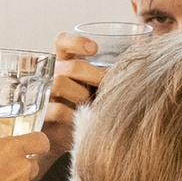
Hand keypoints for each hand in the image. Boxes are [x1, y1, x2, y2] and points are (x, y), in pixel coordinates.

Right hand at [41, 33, 101, 158]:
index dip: (77, 41)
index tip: (95, 49)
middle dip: (93, 74)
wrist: (64, 139)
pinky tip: (82, 119)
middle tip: (107, 86)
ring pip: (60, 83)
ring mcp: (43, 92)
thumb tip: (141, 54)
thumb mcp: (94, 88)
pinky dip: (73, 115)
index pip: (63, 41)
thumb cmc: (84, 108)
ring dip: (82, 95)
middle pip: (70, 66)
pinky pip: (57, 109)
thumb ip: (108, 73)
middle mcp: (51, 74)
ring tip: (92, 106)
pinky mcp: (41, 113)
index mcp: (64, 62)